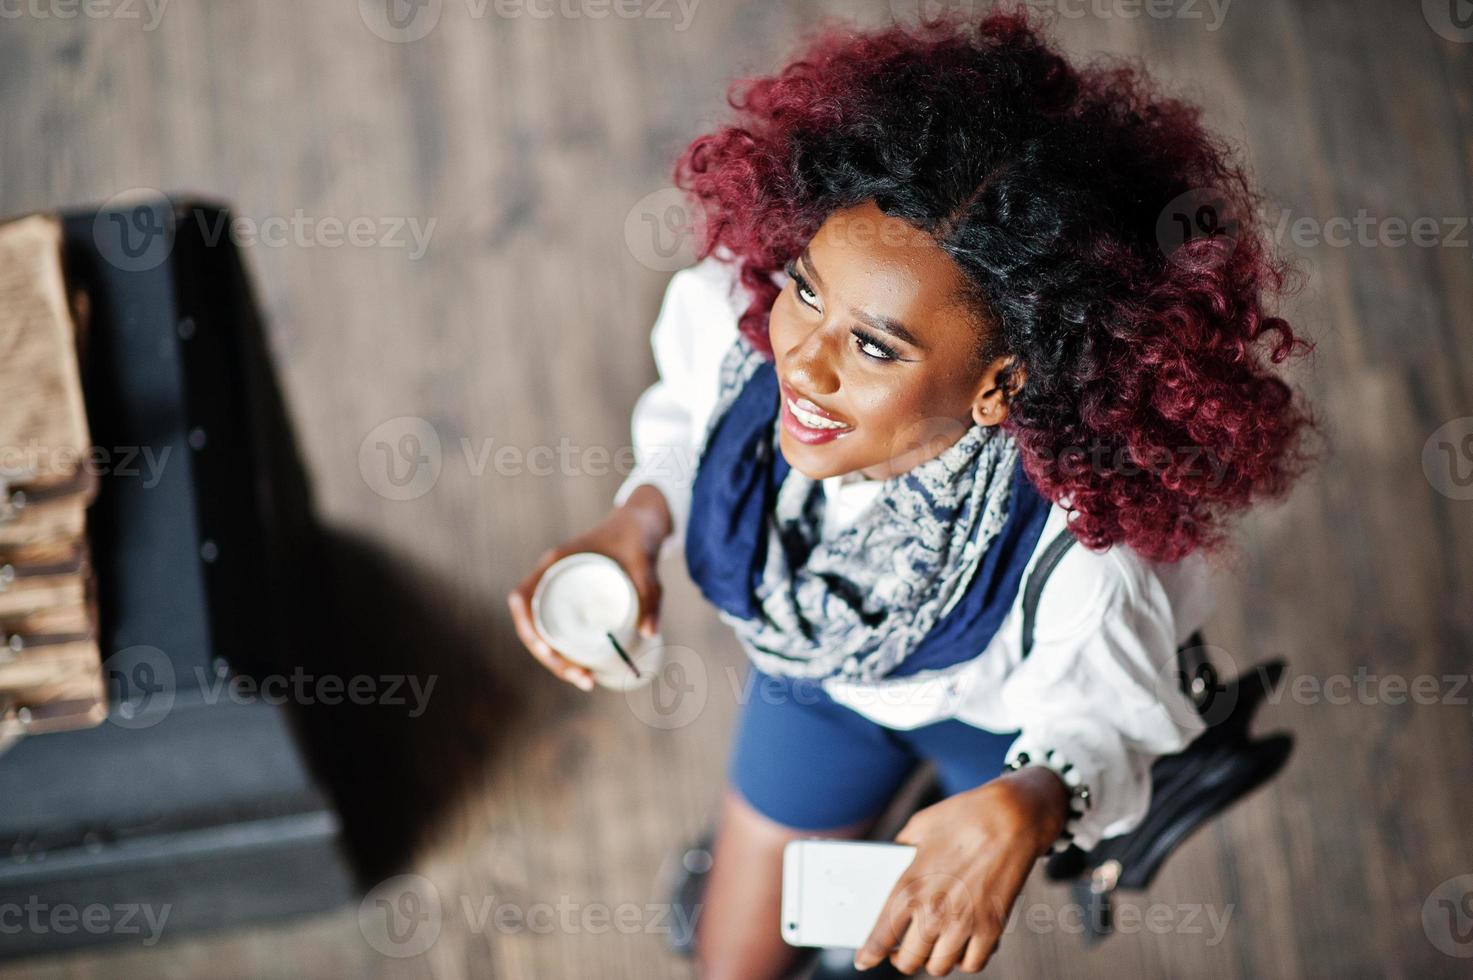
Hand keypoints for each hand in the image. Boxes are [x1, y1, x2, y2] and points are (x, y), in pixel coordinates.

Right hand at [506, 484, 670, 690]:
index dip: (527, 628)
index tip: (548, 651)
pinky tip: (586, 670)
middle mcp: (552, 578)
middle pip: (533, 625)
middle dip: (551, 658)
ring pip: (547, 632)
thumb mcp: (645, 562)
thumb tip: (650, 633)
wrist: (643, 522)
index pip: (522, 598)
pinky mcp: (575, 600)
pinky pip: (561, 629)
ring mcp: (562, 591)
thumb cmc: (638, 535)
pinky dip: (568, 652)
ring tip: (587, 681)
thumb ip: (650, 594)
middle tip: (582, 678)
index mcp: (555, 563)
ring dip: (559, 661)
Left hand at [854, 767, 1068, 975]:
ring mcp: (964, 923)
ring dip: (932, 960)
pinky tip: (961, 944)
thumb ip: (902, 853)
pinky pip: (973, 963)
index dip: (870, 953)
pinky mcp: (992, 927)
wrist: (1011, 816)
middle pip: (908, 960)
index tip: (864, 960)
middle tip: (900, 951)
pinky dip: (964, 959)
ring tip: (931, 946)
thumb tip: (892, 866)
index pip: (882, 935)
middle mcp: (935, 912)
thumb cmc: (963, 816)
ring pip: (939, 967)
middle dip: (900, 959)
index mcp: (911, 887)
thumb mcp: (918, 827)